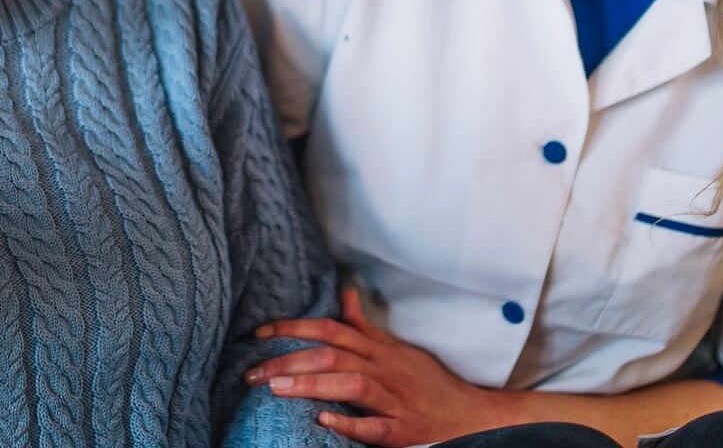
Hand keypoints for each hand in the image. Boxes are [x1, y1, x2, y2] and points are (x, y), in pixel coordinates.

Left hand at [247, 288, 503, 446]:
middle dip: (289, 360)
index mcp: (379, 350)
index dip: (293, 328)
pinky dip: (351, 424)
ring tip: (276, 389)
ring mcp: (395, 400)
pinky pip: (377, 427)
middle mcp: (384, 370)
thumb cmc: (428, 381)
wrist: (470, 414)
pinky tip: (324, 422)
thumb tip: (345, 293)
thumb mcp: (397, 348)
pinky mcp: (405, 430)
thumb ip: (365, 326)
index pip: (331, 329)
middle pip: (333, 355)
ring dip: (312, 385)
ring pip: (352, 385)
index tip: (259, 334)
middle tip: (253, 372)